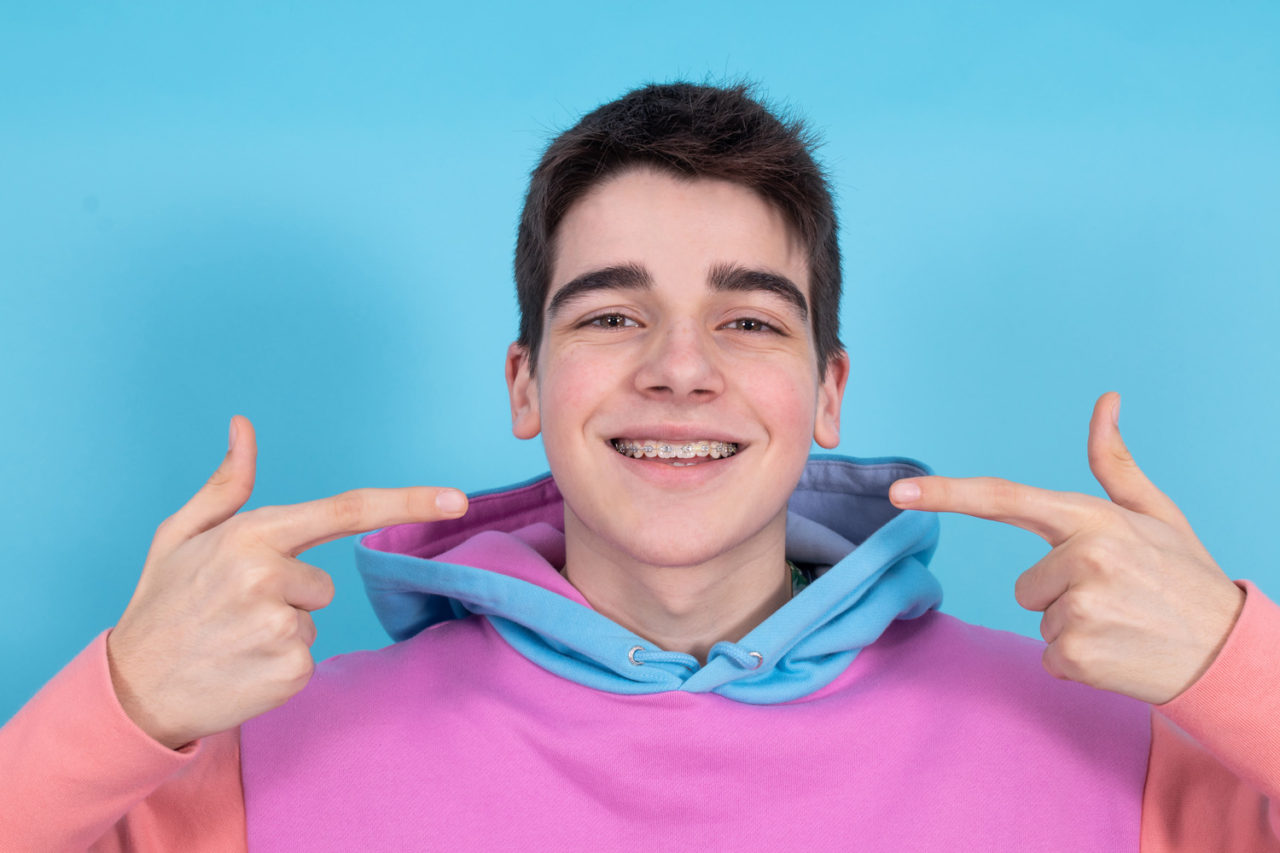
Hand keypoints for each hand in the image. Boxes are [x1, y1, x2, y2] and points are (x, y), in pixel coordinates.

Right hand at [106, 416, 468, 748]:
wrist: (133, 689)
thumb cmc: (161, 605)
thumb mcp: (181, 535)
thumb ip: (226, 484)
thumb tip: (244, 426)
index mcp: (250, 535)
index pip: (346, 509)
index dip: (407, 502)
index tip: (457, 499)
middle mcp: (269, 576)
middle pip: (324, 582)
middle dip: (289, 594)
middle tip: (234, 609)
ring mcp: (282, 626)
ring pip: (314, 619)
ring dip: (283, 629)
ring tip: (233, 637)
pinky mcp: (291, 670)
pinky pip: (308, 657)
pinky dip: (280, 664)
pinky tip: (240, 664)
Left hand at [888, 392, 1244, 704]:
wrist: (1228, 653)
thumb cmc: (1186, 578)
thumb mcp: (1156, 515)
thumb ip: (1115, 463)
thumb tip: (1105, 401)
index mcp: (1093, 519)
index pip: (1005, 498)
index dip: (946, 494)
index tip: (899, 492)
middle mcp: (1082, 559)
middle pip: (1025, 584)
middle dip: (1062, 595)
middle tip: (1117, 599)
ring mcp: (1077, 609)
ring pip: (1038, 619)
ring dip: (1072, 626)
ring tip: (1122, 623)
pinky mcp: (1075, 654)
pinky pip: (1048, 655)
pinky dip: (1079, 660)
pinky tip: (1119, 651)